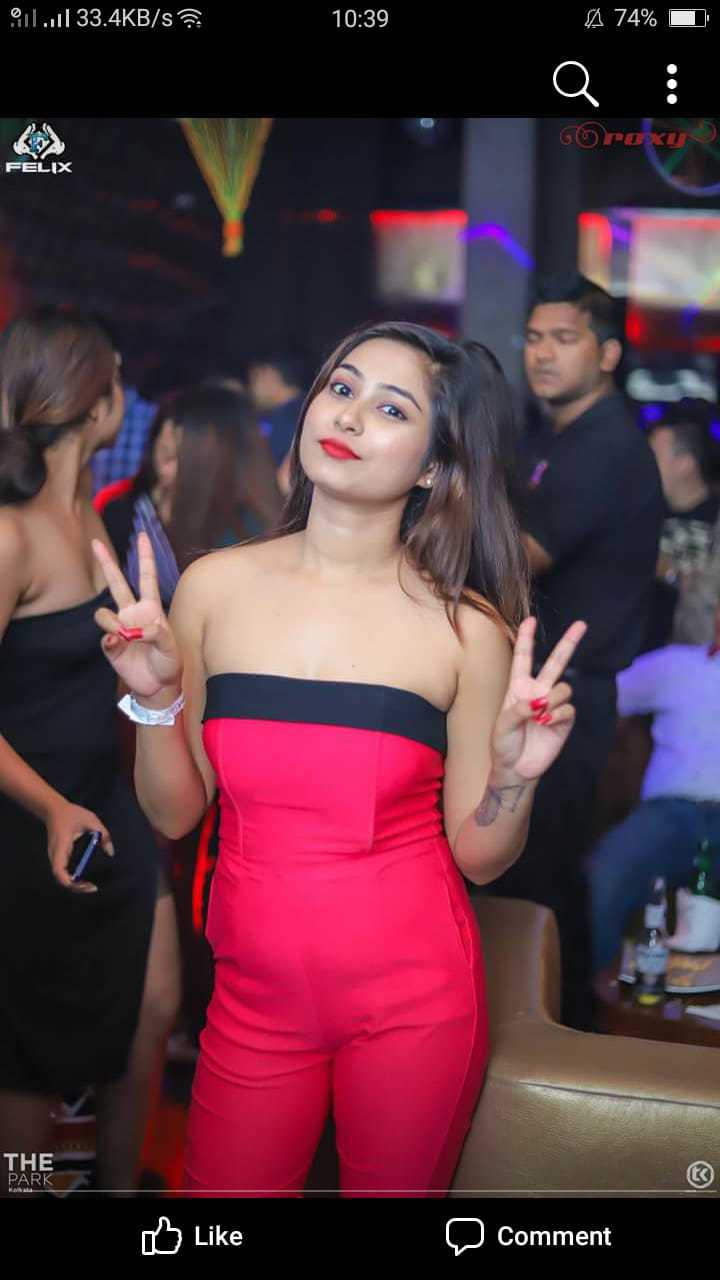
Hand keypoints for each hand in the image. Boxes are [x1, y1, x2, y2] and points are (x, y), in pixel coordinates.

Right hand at [45, 800, 113, 892]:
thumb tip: (111, 852)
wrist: (54, 810)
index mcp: (61, 846)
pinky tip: (84, 878)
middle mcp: (55, 855)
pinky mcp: (58, 857)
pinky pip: (64, 872)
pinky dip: (73, 878)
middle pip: (61, 878)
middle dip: (75, 886)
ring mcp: (55, 857)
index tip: (86, 884)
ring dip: (74, 884)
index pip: (59, 870)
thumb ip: (103, 835)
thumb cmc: (72, 814)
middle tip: (93, 888)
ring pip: (62, 877)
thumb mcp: (91, 820)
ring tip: (90, 885)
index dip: (70, 882)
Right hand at [92, 532, 181, 697]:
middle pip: (117, 583)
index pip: (147, 577)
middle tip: (96, 543)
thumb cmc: (169, 662)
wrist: (159, 685)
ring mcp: (120, 628)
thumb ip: (157, 634)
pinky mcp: (111, 646)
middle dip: (107, 563)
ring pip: (103, 614)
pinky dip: (112, 640)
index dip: (145, 557)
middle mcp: (133, 614)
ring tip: (125, 637)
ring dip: (112, 623)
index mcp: (151, 608)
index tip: (142, 536)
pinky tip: (120, 644)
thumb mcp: (172, 647)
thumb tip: (134, 629)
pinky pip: (105, 637)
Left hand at [490, 616, 586, 782]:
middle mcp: (538, 692)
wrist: (516, 769)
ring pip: (564, 688)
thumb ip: (517, 711)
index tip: (530, 619)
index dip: (526, 638)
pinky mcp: (564, 721)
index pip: (523, 658)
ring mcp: (553, 705)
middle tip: (582, 624)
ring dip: (553, 699)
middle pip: (556, 662)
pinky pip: (569, 708)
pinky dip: (557, 715)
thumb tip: (538, 703)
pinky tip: (547, 725)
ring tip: (540, 716)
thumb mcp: (501, 726)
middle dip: (569, 643)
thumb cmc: (503, 745)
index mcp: (518, 688)